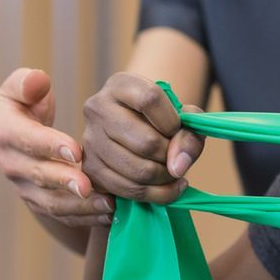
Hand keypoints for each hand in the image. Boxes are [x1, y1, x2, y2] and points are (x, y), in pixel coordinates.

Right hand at [0, 67, 114, 226]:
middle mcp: (12, 163)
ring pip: (50, 203)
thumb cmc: (23, 104)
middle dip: (64, 182)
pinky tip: (110, 213)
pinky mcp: (40, 202)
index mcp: (5, 131)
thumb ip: (27, 83)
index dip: (49, 145)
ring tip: (108, 204)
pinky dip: (85, 217)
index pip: (24, 139)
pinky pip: (62, 215)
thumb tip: (37, 81)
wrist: (12, 136)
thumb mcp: (20, 87)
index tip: (75, 150)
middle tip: (89, 185)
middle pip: (37, 176)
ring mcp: (25, 187)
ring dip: (79, 206)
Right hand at [82, 71, 205, 204]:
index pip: (150, 100)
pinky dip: (155, 195)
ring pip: (137, 170)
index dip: (172, 121)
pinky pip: (127, 190)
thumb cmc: (163, 121)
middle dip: (171, 156)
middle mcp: (98, 107)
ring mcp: (90, 139)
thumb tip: (177, 167)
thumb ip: (190, 135)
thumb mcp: (184, 118)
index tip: (178, 130)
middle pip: (146, 141)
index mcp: (121, 84)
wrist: (138, 131)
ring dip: (165, 178)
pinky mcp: (90, 168)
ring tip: (174, 173)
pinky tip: (168, 188)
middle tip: (177, 157)